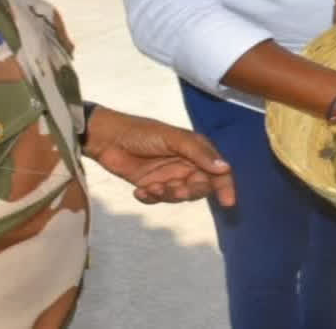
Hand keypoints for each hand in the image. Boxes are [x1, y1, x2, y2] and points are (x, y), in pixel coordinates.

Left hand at [84, 106, 235, 206]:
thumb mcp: (173, 139)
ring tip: (151, 188)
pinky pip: (158, 200)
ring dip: (167, 195)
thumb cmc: (142, 133)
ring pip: (179, 196)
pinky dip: (151, 198)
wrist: (107, 138)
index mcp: (196, 150)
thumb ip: (198, 153)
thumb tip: (225, 168)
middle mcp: (185, 164)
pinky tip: (139, 191)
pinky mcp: (151, 186)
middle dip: (189, 191)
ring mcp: (168, 176)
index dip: (225, 186)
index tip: (228, 202)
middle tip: (175, 190)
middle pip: (200, 187)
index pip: (217, 171)